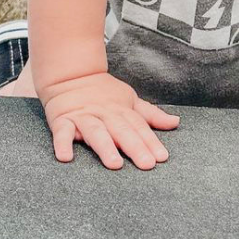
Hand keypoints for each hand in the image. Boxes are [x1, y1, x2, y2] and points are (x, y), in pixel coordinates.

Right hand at [40, 71, 179, 169]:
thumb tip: (176, 122)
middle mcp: (104, 113)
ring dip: (105, 147)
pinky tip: (65, 157)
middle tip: (147, 164)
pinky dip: (62, 144)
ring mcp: (83, 117)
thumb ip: (151, 115)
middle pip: (121, 130)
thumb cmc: (102, 92)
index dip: (151, 141)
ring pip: (95, 132)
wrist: (69, 74)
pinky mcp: (62, 120)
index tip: (162, 157)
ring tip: (114, 164)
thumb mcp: (129, 100)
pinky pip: (61, 133)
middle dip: (134, 146)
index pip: (139, 127)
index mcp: (121, 110)